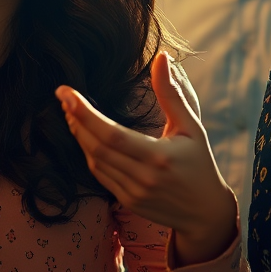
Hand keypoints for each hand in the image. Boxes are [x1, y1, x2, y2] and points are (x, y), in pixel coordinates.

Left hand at [56, 52, 237, 266]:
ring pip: (94, 161)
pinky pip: (99, 174)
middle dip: (75, 120)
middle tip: (64, 98)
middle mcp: (143, 178)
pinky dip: (88, 153)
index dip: (84, 113)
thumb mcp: (191, 126)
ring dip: (79, 135)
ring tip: (71, 112)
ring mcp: (133, 193)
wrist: (206, 213)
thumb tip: (160, 57)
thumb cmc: (200, 163)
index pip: (111, 134)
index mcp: (158, 157)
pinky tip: (85, 135)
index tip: (65, 93)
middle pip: (96, 147)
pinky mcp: (127, 201)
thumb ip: (171, 93)